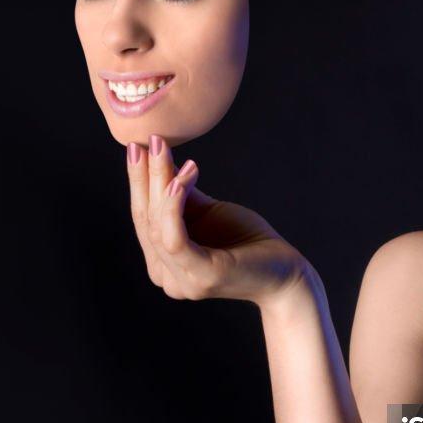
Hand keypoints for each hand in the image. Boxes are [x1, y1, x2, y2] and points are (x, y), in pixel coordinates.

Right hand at [126, 134, 307, 304]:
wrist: (285, 271)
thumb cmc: (248, 240)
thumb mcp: (209, 212)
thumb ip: (182, 195)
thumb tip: (161, 161)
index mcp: (164, 263)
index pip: (143, 218)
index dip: (138, 181)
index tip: (137, 145)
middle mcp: (168, 278)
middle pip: (146, 220)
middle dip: (144, 177)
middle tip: (147, 141)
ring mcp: (183, 281)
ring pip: (157, 226)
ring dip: (160, 183)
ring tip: (164, 151)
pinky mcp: (202, 276)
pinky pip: (175, 239)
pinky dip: (173, 207)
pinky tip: (180, 181)